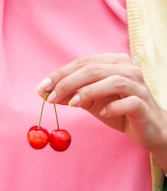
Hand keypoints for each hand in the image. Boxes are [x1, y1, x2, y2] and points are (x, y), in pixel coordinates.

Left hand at [36, 53, 166, 157]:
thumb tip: (42, 92)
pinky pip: (128, 101)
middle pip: (93, 69)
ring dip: (88, 92)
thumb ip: (68, 94)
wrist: (148, 128)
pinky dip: (112, 107)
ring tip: (72, 104)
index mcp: (113, 62)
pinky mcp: (144, 103)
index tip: (42, 88)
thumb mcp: (89, 101)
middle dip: (68, 82)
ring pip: (111, 81)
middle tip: (51, 97)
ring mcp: (138, 85)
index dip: (60, 74)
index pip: (82, 62)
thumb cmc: (117, 110)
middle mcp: (127, 68)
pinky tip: (102, 114)